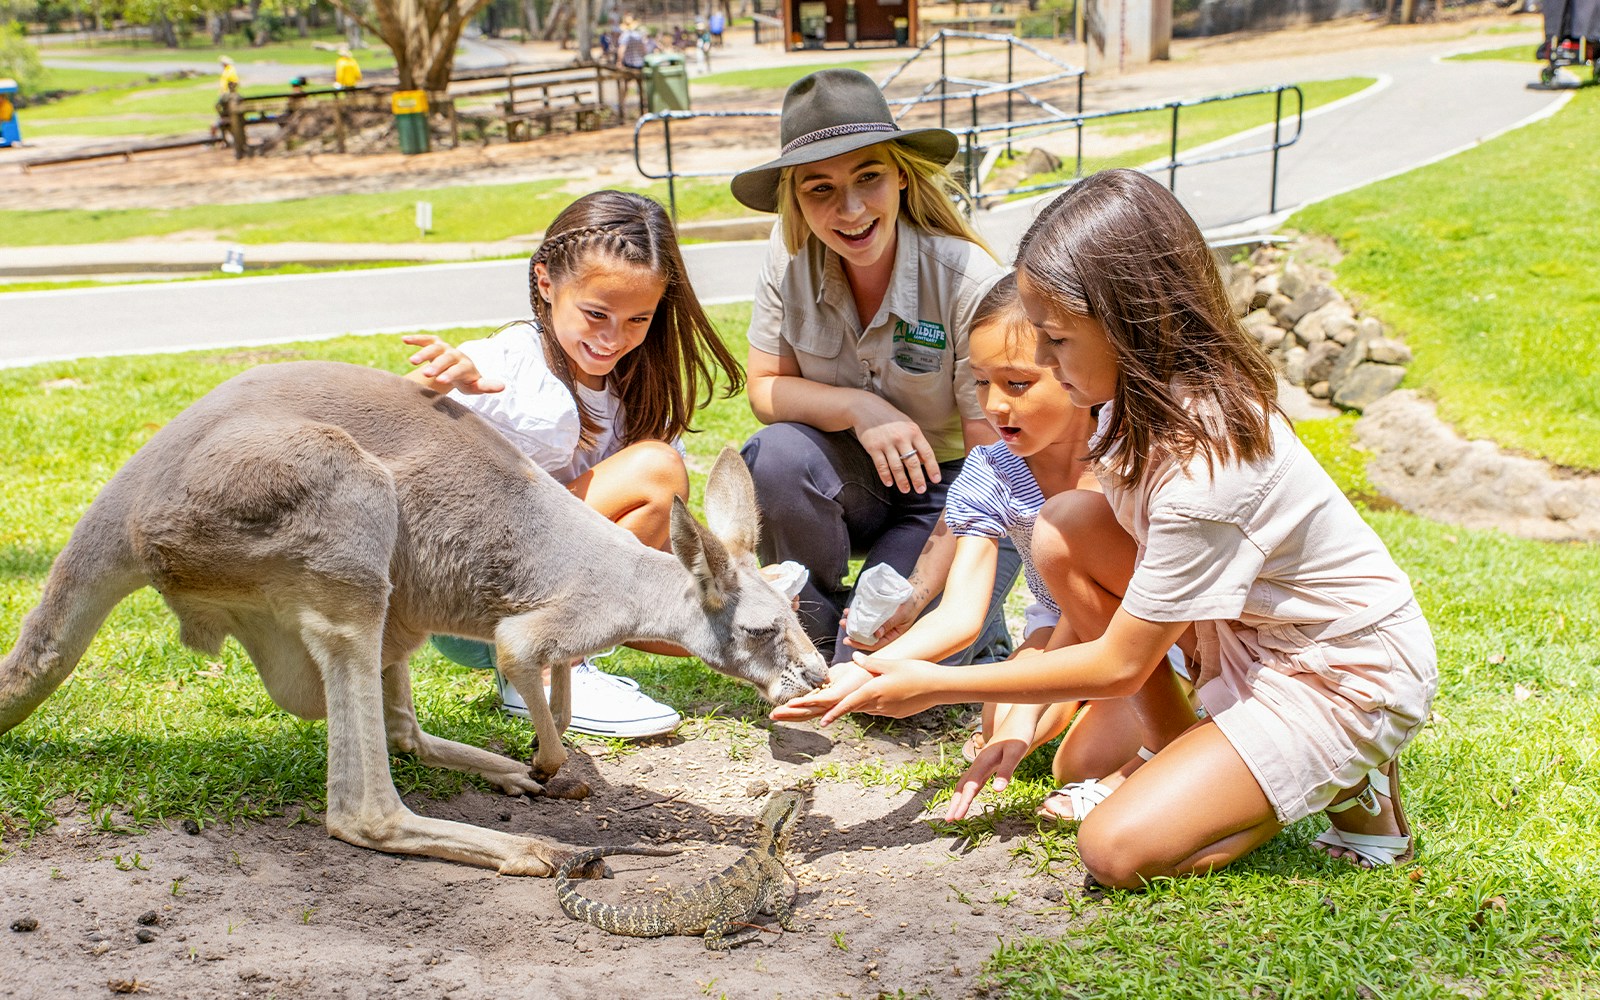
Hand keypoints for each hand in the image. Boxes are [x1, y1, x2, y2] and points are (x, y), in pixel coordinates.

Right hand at [402, 334, 504, 393]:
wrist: (460, 370)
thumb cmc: (467, 381)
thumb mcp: (476, 386)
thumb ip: (487, 386)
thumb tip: (504, 386)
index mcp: (466, 365)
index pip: (459, 369)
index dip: (451, 374)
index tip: (440, 381)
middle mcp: (456, 354)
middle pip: (446, 358)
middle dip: (437, 365)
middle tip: (426, 374)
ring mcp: (445, 348)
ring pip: (434, 347)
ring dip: (424, 353)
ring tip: (412, 362)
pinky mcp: (435, 344)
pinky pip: (426, 339)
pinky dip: (416, 339)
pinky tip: (404, 340)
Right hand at [767, 661, 872, 721]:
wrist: (875, 669)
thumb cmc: (860, 670)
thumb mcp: (839, 673)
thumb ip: (828, 678)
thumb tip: (820, 679)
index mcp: (829, 700)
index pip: (807, 708)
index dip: (792, 712)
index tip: (777, 713)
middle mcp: (830, 704)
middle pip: (805, 712)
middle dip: (787, 715)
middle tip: (771, 718)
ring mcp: (834, 701)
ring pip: (810, 709)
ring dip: (792, 711)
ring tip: (777, 714)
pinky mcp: (839, 695)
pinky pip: (819, 700)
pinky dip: (805, 702)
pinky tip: (792, 703)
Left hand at [817, 653, 943, 725]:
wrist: (939, 687)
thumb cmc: (916, 672)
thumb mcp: (891, 664)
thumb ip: (871, 663)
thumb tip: (854, 658)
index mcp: (874, 691)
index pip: (848, 704)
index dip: (834, 713)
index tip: (822, 721)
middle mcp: (879, 704)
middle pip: (854, 708)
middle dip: (840, 709)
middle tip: (824, 713)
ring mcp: (888, 711)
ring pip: (866, 709)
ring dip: (856, 706)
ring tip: (847, 701)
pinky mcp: (897, 713)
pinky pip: (878, 710)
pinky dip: (871, 705)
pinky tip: (874, 697)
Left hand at [838, 603, 913, 651]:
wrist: (915, 591)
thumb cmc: (911, 604)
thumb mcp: (901, 615)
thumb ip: (889, 624)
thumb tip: (876, 635)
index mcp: (892, 636)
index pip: (874, 644)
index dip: (860, 644)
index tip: (848, 640)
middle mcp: (885, 631)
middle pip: (866, 636)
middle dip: (853, 632)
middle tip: (842, 625)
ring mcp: (881, 622)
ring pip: (864, 626)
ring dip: (853, 622)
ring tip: (844, 617)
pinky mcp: (879, 613)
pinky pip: (866, 616)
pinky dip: (858, 613)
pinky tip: (850, 610)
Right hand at [850, 396, 937, 494]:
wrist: (866, 408)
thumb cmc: (890, 418)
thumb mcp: (907, 424)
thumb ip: (916, 441)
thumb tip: (923, 461)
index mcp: (913, 431)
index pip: (926, 453)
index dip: (932, 468)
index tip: (936, 480)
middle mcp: (901, 437)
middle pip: (912, 462)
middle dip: (917, 479)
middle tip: (921, 490)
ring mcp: (886, 443)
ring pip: (897, 466)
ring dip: (902, 481)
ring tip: (905, 490)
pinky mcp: (873, 447)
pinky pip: (881, 465)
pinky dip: (886, 476)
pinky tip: (889, 483)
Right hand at [943, 735, 1029, 820]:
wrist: (1020, 719)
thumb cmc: (1019, 734)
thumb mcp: (1015, 753)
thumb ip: (1006, 772)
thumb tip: (997, 791)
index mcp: (983, 762)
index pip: (970, 787)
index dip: (963, 803)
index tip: (956, 818)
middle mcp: (979, 763)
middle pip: (962, 786)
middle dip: (955, 803)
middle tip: (948, 820)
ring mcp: (982, 764)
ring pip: (966, 784)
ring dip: (959, 799)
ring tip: (954, 813)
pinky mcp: (988, 764)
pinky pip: (974, 781)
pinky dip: (968, 792)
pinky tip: (968, 798)